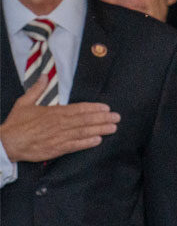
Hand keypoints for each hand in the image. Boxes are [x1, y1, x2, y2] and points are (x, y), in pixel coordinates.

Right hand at [0, 75, 119, 161]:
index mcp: (54, 112)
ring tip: (113, 128)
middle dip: (102, 118)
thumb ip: (36, 89)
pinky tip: (98, 140)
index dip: (94, 108)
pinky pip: (74, 145)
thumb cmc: (16, 124)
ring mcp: (58, 137)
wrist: (6, 143)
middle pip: (85, 120)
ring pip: (83, 132)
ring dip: (99, 129)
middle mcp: (59, 124)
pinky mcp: (55, 149)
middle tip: (117, 117)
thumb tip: (44, 76)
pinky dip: (87, 143)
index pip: (78, 108)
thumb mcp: (24, 102)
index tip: (106, 108)